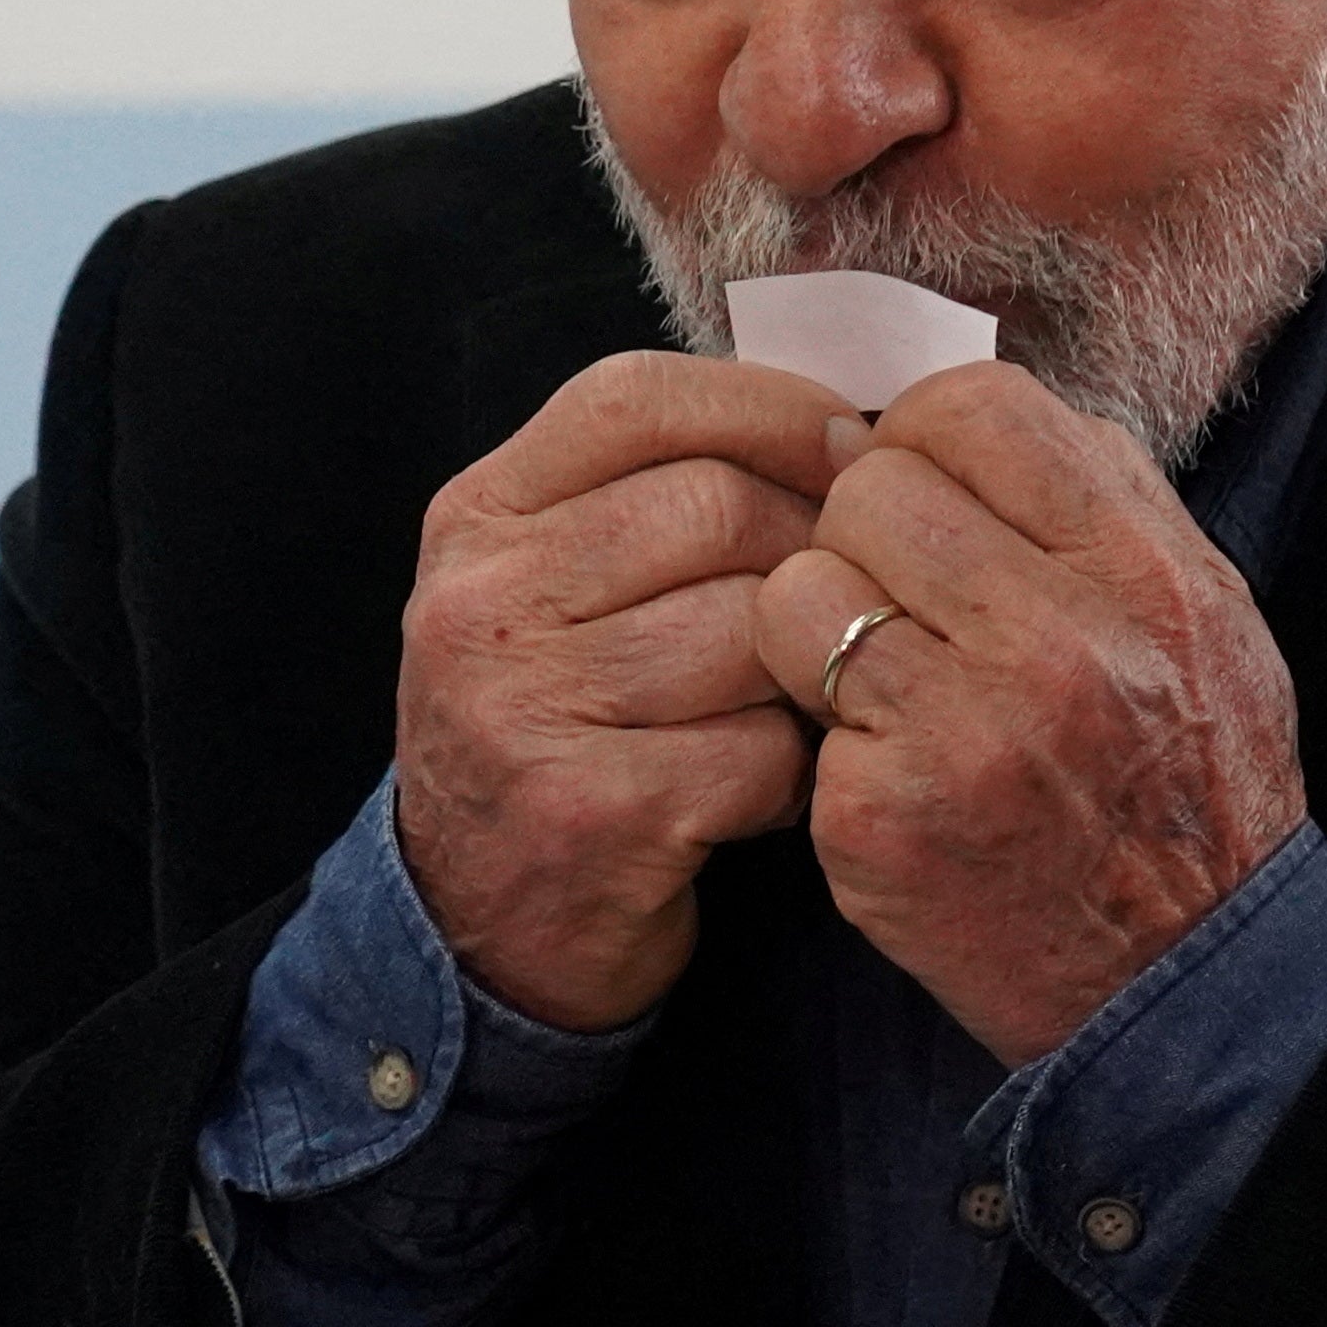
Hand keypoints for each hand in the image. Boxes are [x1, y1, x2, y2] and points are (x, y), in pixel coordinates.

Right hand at [396, 351, 858, 1031]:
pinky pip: (763, 750)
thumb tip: (848, 434)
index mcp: (476, 518)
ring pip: (752, 625)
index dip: (766, 408)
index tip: (850, 445)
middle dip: (813, 546)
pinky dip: (792, 773)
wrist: (477, 927)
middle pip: (714, 505)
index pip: (634, 400)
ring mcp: (526, 707)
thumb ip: (656, 494)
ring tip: (790, 704)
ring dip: (805, 669)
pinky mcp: (592, 811)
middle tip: (846, 599)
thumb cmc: (558, 730)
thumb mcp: (559, 587)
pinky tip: (761, 792)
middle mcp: (482, 602)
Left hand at [756, 362, 1306, 1063]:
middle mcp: (1058, 640)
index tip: (928, 495)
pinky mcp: (881, 818)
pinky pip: (792, 709)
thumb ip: (1095, 501)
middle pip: (870, 486)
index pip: (971, 406)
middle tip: (907, 605)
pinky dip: (827, 736)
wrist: (1184, 983)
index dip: (924, 438)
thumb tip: (950, 416)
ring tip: (885, 682)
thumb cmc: (1185, 786)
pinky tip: (892, 774)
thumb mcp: (1199, 617)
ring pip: (800, 586)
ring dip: (821, 628)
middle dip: (867, 536)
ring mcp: (963, 731)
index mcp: (1140, 570)